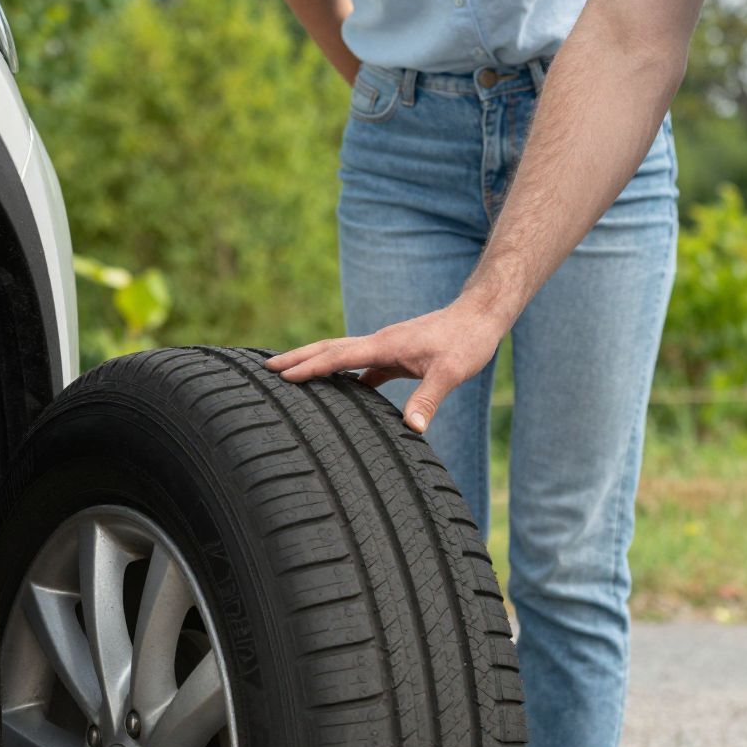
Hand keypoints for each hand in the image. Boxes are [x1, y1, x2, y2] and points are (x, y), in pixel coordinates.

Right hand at [267, 298, 504, 432]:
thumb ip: (429, 399)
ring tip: (290, 376)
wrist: (480, 316)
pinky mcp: (396, 353)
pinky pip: (360, 364)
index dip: (309, 367)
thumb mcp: (451, 372)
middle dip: (297, 358)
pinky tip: (341, 390)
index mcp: (384, 345)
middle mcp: (379, 342)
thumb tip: (412, 429)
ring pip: (342, 354)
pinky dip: (343, 373)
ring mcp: (386, 347)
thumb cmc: (467, 342)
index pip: (337, 356)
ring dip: (316, 363)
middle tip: (265, 368)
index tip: (280, 375)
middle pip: (328, 348)